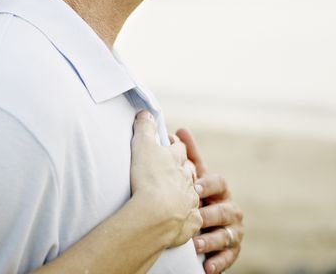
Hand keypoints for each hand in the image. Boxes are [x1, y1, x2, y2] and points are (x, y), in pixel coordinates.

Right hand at [130, 112, 202, 246]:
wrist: (156, 215)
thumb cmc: (149, 177)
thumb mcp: (143, 145)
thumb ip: (145, 128)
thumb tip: (145, 112)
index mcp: (177, 160)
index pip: (179, 148)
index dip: (174, 145)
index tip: (168, 143)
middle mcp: (187, 180)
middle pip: (189, 171)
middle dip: (182, 169)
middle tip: (172, 170)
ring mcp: (191, 202)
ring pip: (192, 195)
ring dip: (185, 193)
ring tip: (176, 196)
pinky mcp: (190, 223)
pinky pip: (192, 219)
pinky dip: (188, 218)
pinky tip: (182, 220)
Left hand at [176, 128, 243, 273]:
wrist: (207, 227)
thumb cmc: (198, 197)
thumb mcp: (194, 178)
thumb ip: (189, 157)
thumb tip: (178, 129)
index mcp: (219, 190)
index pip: (219, 182)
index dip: (208, 183)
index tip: (195, 185)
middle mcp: (230, 208)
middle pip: (224, 209)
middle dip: (209, 213)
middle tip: (195, 217)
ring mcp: (233, 231)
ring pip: (226, 234)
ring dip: (210, 240)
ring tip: (195, 244)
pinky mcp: (232, 251)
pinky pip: (228, 257)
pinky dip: (217, 262)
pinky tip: (206, 266)